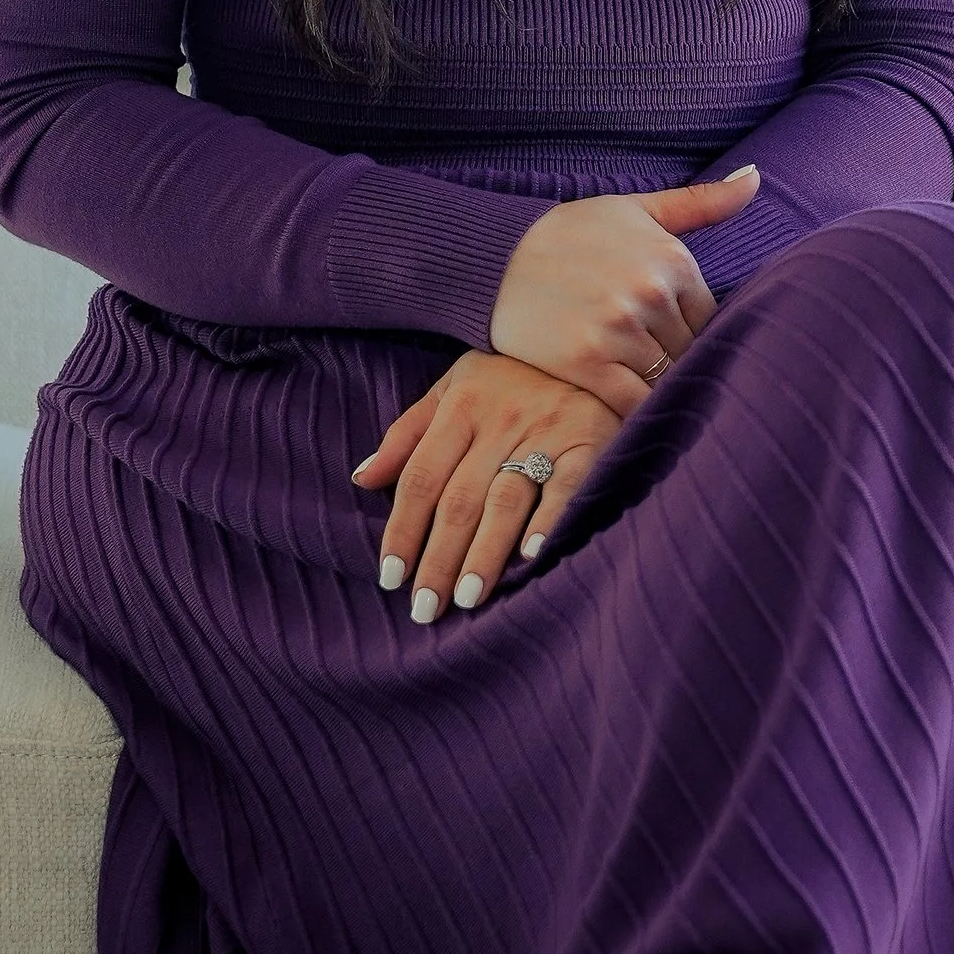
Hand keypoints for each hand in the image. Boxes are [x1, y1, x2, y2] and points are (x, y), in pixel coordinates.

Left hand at [354, 353, 619, 621]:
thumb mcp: (456, 386)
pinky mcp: (589, 438)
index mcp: (463, 404)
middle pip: (459, 499)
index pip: (422, 478)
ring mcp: (546, 428)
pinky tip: (531, 557)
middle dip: (438, 558)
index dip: (403, 530)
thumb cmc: (514, 374)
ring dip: (483, 553)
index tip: (391, 578)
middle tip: (426, 609)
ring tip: (467, 597)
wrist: (590, 344)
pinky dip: (549, 520)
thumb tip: (362, 479)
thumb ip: (408, 433)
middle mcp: (501, 417)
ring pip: (505, 500)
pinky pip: (566, 486)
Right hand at [484, 164, 760, 416]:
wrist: (494, 255)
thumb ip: (701, 202)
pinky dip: (636, 416)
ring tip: (652, 405)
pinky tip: (631, 419)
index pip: (710, 323)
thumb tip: (757, 178)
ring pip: (665, 381)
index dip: (693, 340)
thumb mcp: (637, 208)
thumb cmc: (570, 231)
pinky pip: (632, 404)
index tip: (675, 350)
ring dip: (660, 395)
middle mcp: (652, 293)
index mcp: (673, 260)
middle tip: (666, 382)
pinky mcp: (587, 362)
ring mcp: (619, 328)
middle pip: (690, 354)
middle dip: (679, 368)